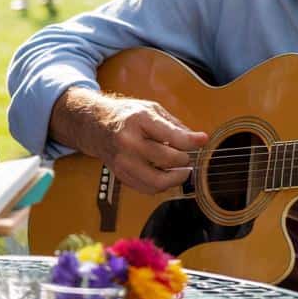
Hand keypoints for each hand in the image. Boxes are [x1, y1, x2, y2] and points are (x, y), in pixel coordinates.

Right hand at [78, 92, 208, 194]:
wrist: (95, 126)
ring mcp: (123, 161)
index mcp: (138, 120)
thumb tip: (198, 140)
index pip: (172, 136)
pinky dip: (161, 184)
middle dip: (184, 159)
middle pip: (168, 160)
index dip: (192, 141)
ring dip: (176, 178)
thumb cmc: (126, 116)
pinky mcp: (121, 175)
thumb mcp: (150, 110)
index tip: (202, 140)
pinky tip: (165, 174)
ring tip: (180, 170)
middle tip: (185, 156)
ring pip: (158, 181)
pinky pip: (148, 188)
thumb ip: (175, 125)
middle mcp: (128, 142)